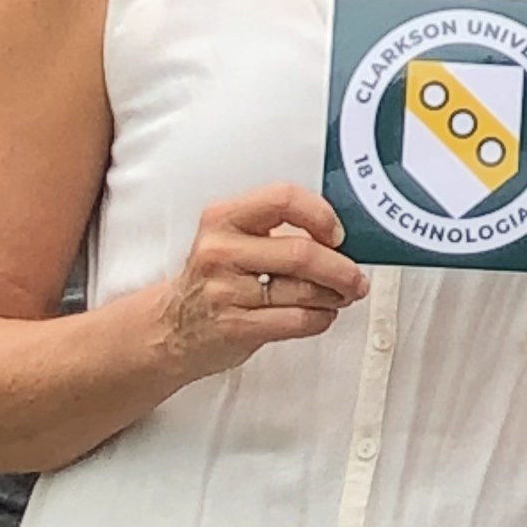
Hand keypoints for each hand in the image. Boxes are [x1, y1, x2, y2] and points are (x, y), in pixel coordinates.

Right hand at [153, 184, 367, 383]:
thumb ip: (274, 229)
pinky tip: (322, 315)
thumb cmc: (213, 279)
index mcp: (223, 218)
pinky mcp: (234, 326)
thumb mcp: (231, 238)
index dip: (320, 215)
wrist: (170, 327)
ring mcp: (225, 291)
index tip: (337, 233)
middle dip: (341, 268)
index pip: (283, 199)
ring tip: (342, 295)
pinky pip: (295, 321)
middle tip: (355, 276)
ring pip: (303, 290)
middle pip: (302, 252)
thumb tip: (337, 234)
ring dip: (334, 295)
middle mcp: (221, 251)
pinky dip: (319, 319)